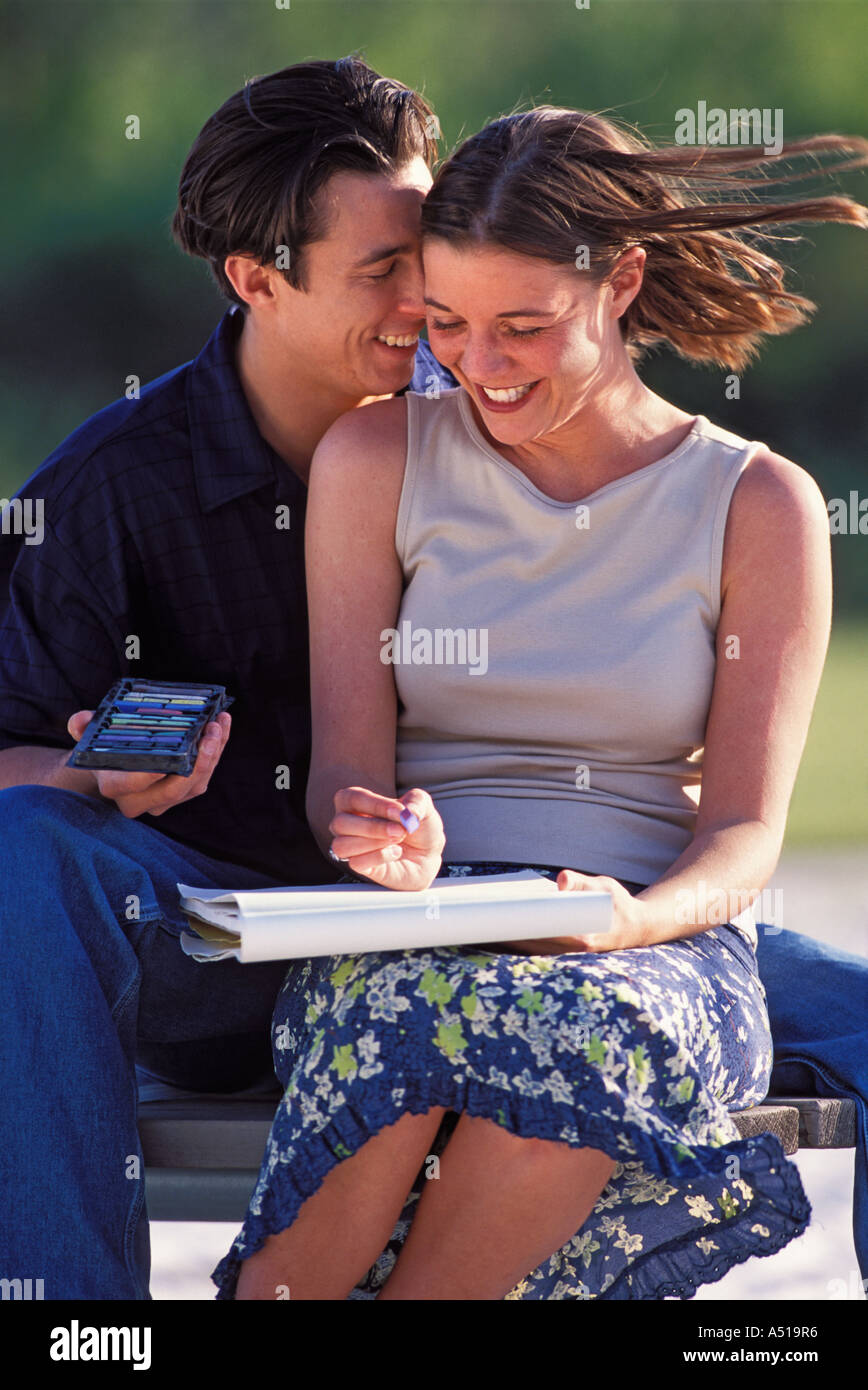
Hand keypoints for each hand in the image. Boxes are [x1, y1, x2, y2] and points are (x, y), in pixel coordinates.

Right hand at [67, 708, 230, 817]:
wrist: (115, 767)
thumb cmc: (104, 749)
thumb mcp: (89, 736)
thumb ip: (83, 727)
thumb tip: (80, 720)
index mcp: (116, 789)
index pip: (133, 786)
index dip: (150, 775)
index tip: (170, 754)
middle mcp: (143, 802)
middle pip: (176, 788)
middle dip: (198, 760)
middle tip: (210, 729)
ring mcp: (166, 800)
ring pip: (196, 784)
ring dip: (213, 754)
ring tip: (219, 722)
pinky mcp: (185, 792)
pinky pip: (205, 775)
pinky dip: (217, 751)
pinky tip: (222, 726)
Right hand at [329, 785, 444, 891]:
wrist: (427, 854)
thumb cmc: (417, 827)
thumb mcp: (422, 805)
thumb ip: (417, 801)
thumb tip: (407, 813)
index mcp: (356, 802)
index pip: (351, 798)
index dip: (376, 804)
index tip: (401, 812)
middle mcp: (347, 824)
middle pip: (341, 823)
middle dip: (374, 826)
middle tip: (400, 830)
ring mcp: (351, 847)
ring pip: (342, 845)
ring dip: (374, 842)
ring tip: (397, 840)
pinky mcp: (361, 867)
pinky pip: (356, 863)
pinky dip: (378, 857)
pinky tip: (396, 852)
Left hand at [497, 871, 650, 954]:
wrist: (637, 927)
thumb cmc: (617, 903)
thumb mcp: (603, 886)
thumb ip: (581, 883)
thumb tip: (561, 881)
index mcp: (583, 938)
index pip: (542, 934)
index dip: (519, 929)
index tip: (498, 919)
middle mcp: (573, 953)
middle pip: (531, 945)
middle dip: (507, 934)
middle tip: (481, 920)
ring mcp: (568, 956)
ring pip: (531, 950)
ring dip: (509, 941)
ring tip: (482, 926)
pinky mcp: (564, 955)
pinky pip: (536, 950)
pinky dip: (519, 941)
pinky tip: (499, 932)